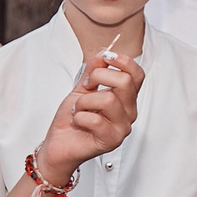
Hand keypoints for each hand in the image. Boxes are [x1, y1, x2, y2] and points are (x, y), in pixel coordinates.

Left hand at [35, 51, 143, 185]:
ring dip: (84, 101)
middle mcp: (128, 112)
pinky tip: (78, 121)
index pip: (137, 75)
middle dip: (98, 77)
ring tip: (79, 109)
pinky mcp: (111, 140)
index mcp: (125, 99)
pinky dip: (79, 117)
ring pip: (108, 100)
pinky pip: (95, 120)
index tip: (106, 58)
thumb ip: (93, 70)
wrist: (59, 144)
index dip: (123, 61)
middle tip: (87, 86)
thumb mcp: (82, 88)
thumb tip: (104, 52)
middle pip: (125, 82)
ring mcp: (122, 127)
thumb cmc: (71, 119)